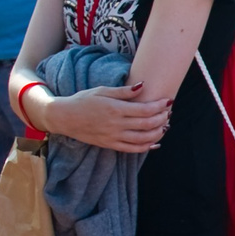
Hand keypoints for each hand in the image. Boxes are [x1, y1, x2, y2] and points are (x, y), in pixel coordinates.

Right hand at [50, 83, 170, 151]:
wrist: (64, 117)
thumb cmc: (83, 100)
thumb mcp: (102, 91)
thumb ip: (124, 91)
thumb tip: (142, 86)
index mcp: (115, 109)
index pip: (144, 110)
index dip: (159, 106)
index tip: (168, 101)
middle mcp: (116, 124)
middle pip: (147, 124)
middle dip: (162, 119)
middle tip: (169, 113)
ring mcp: (113, 137)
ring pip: (142, 139)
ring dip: (157, 133)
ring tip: (165, 126)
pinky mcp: (109, 145)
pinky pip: (132, 149)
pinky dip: (146, 147)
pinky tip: (155, 142)